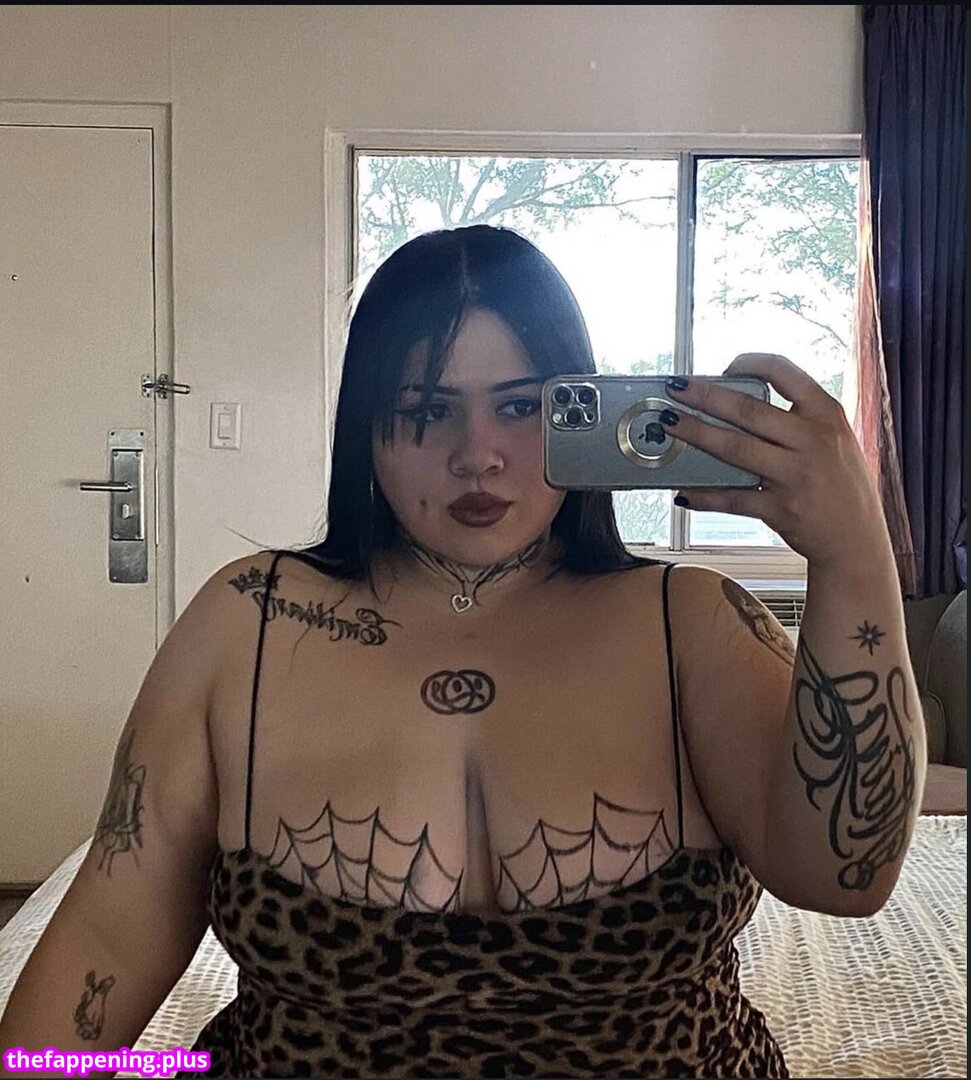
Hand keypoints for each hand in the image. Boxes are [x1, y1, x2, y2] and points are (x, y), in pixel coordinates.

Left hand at [660, 353, 892, 570]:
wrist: (858, 540)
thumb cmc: (841, 486)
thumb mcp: (835, 440)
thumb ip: (798, 421)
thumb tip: (739, 405)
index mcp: (826, 415)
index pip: (784, 372)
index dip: (749, 363)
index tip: (724, 367)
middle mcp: (812, 440)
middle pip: (747, 409)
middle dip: (704, 395)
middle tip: (675, 388)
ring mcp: (795, 475)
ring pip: (734, 448)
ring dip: (696, 433)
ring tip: (669, 424)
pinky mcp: (780, 509)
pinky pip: (732, 497)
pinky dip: (704, 495)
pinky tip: (684, 491)